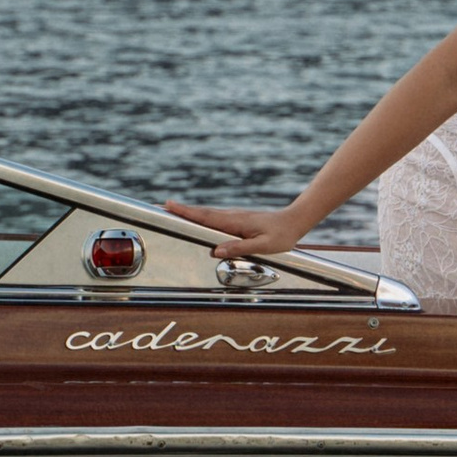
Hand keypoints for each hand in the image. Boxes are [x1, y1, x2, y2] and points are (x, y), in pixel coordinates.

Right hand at [167, 198, 317, 259]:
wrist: (295, 221)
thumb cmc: (282, 235)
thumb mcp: (263, 246)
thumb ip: (240, 248)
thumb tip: (216, 251)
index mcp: (235, 222)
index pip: (205, 217)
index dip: (186, 212)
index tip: (169, 206)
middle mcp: (232, 217)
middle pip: (202, 213)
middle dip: (181, 210)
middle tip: (162, 206)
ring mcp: (235, 217)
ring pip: (208, 214)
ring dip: (190, 212)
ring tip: (173, 211)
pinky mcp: (238, 220)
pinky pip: (215, 217)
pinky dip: (202, 216)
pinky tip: (197, 218)